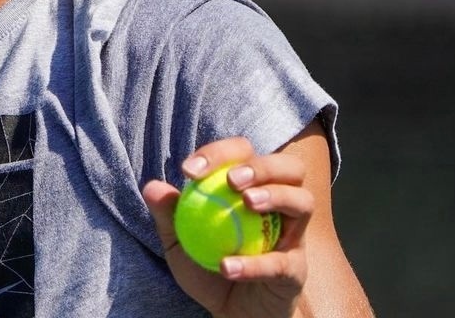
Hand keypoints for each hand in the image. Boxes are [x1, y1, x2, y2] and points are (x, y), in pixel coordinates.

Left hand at [142, 137, 313, 317]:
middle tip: (232, 180)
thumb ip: (169, 215)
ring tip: (247, 202)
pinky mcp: (296, 270)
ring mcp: (293, 236)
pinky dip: (254, 263)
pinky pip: (283, 262)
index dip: (218, 153)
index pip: (243, 155)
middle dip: (262, 166)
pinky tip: (226, 267)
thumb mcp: (180, 242)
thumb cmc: (208, 270)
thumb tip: (151, 187)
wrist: (232, 316)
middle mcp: (279, 205)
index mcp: (251, 188)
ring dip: (276, 195)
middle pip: (289, 168)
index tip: (188, 170)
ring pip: (303, 201)